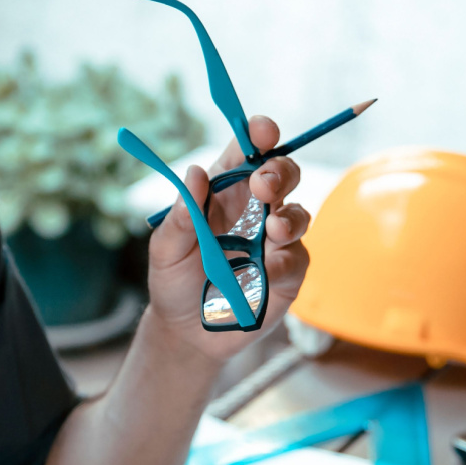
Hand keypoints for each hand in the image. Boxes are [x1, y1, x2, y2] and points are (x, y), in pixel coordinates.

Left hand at [144, 116, 312, 360]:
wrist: (187, 333)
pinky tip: (269, 269)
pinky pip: (297, 259)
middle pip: (282, 174)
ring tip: (272, 230)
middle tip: (264, 185)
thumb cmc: (174, 282)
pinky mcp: (287, 275)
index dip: (258, 135)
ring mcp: (275, 242)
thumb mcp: (166, 250)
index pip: (246, 153)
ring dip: (289, 217)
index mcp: (224, 193)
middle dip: (280, 171)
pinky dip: (285, 261)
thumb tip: (195, 173)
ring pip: (299, 213)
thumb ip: (181, 215)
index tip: (262, 131)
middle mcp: (255, 211)